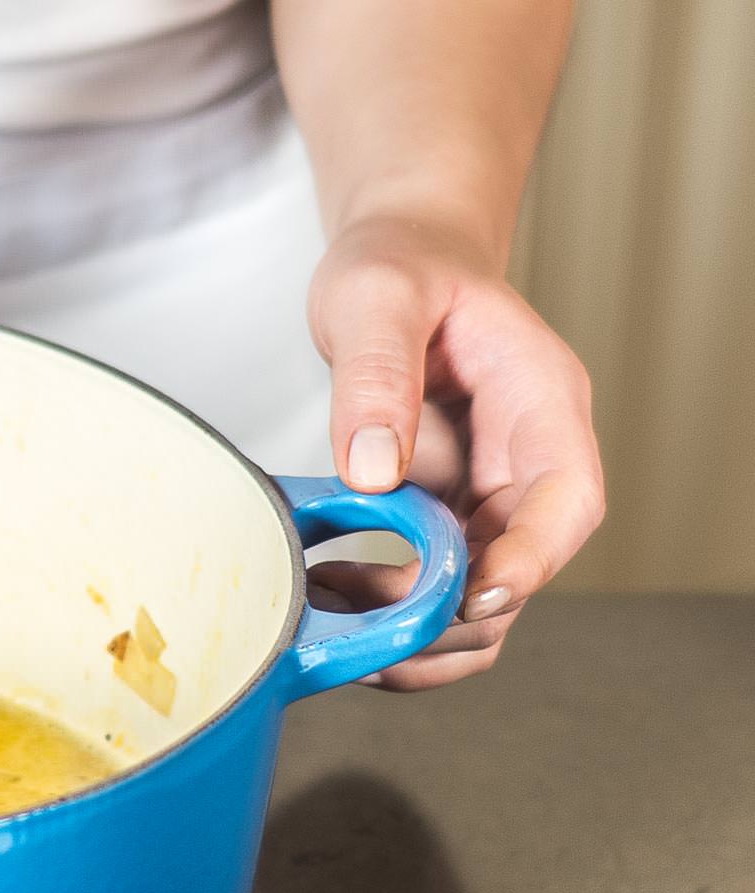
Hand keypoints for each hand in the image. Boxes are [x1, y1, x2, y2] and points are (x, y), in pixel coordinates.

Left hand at [306, 213, 604, 688]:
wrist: (396, 261)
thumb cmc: (399, 265)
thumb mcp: (375, 295)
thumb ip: (376, 374)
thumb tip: (373, 470)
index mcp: (540, 402)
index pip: (567, 497)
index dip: (532, 557)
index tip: (475, 596)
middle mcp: (525, 460)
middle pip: (523, 569)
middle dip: (455, 616)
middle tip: (371, 631)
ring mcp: (487, 494)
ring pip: (479, 596)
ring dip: (416, 628)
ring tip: (331, 620)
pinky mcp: (444, 513)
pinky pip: (432, 583)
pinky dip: (386, 608)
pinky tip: (325, 599)